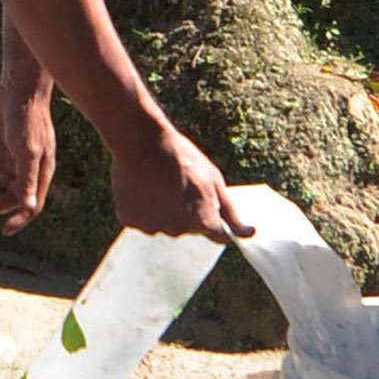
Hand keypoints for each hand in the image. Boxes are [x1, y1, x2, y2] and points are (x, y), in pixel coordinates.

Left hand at [0, 64, 56, 236]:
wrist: (19, 89)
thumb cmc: (27, 118)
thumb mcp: (26, 151)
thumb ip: (27, 179)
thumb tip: (28, 208)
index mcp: (42, 172)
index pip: (31, 204)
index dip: (18, 219)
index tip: (3, 231)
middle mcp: (31, 168)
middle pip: (12, 196)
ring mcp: (17, 157)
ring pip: (1, 184)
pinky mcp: (4, 147)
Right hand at [107, 119, 249, 240]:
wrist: (143, 142)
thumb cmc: (183, 159)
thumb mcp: (215, 181)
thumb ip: (231, 213)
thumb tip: (249, 234)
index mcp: (203, 222)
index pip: (217, 235)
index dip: (213, 217)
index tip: (206, 204)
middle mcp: (178, 231)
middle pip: (187, 227)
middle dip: (187, 211)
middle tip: (180, 184)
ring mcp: (152, 227)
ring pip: (162, 223)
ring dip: (162, 210)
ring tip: (158, 183)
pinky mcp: (130, 221)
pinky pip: (140, 218)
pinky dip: (141, 207)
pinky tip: (142, 187)